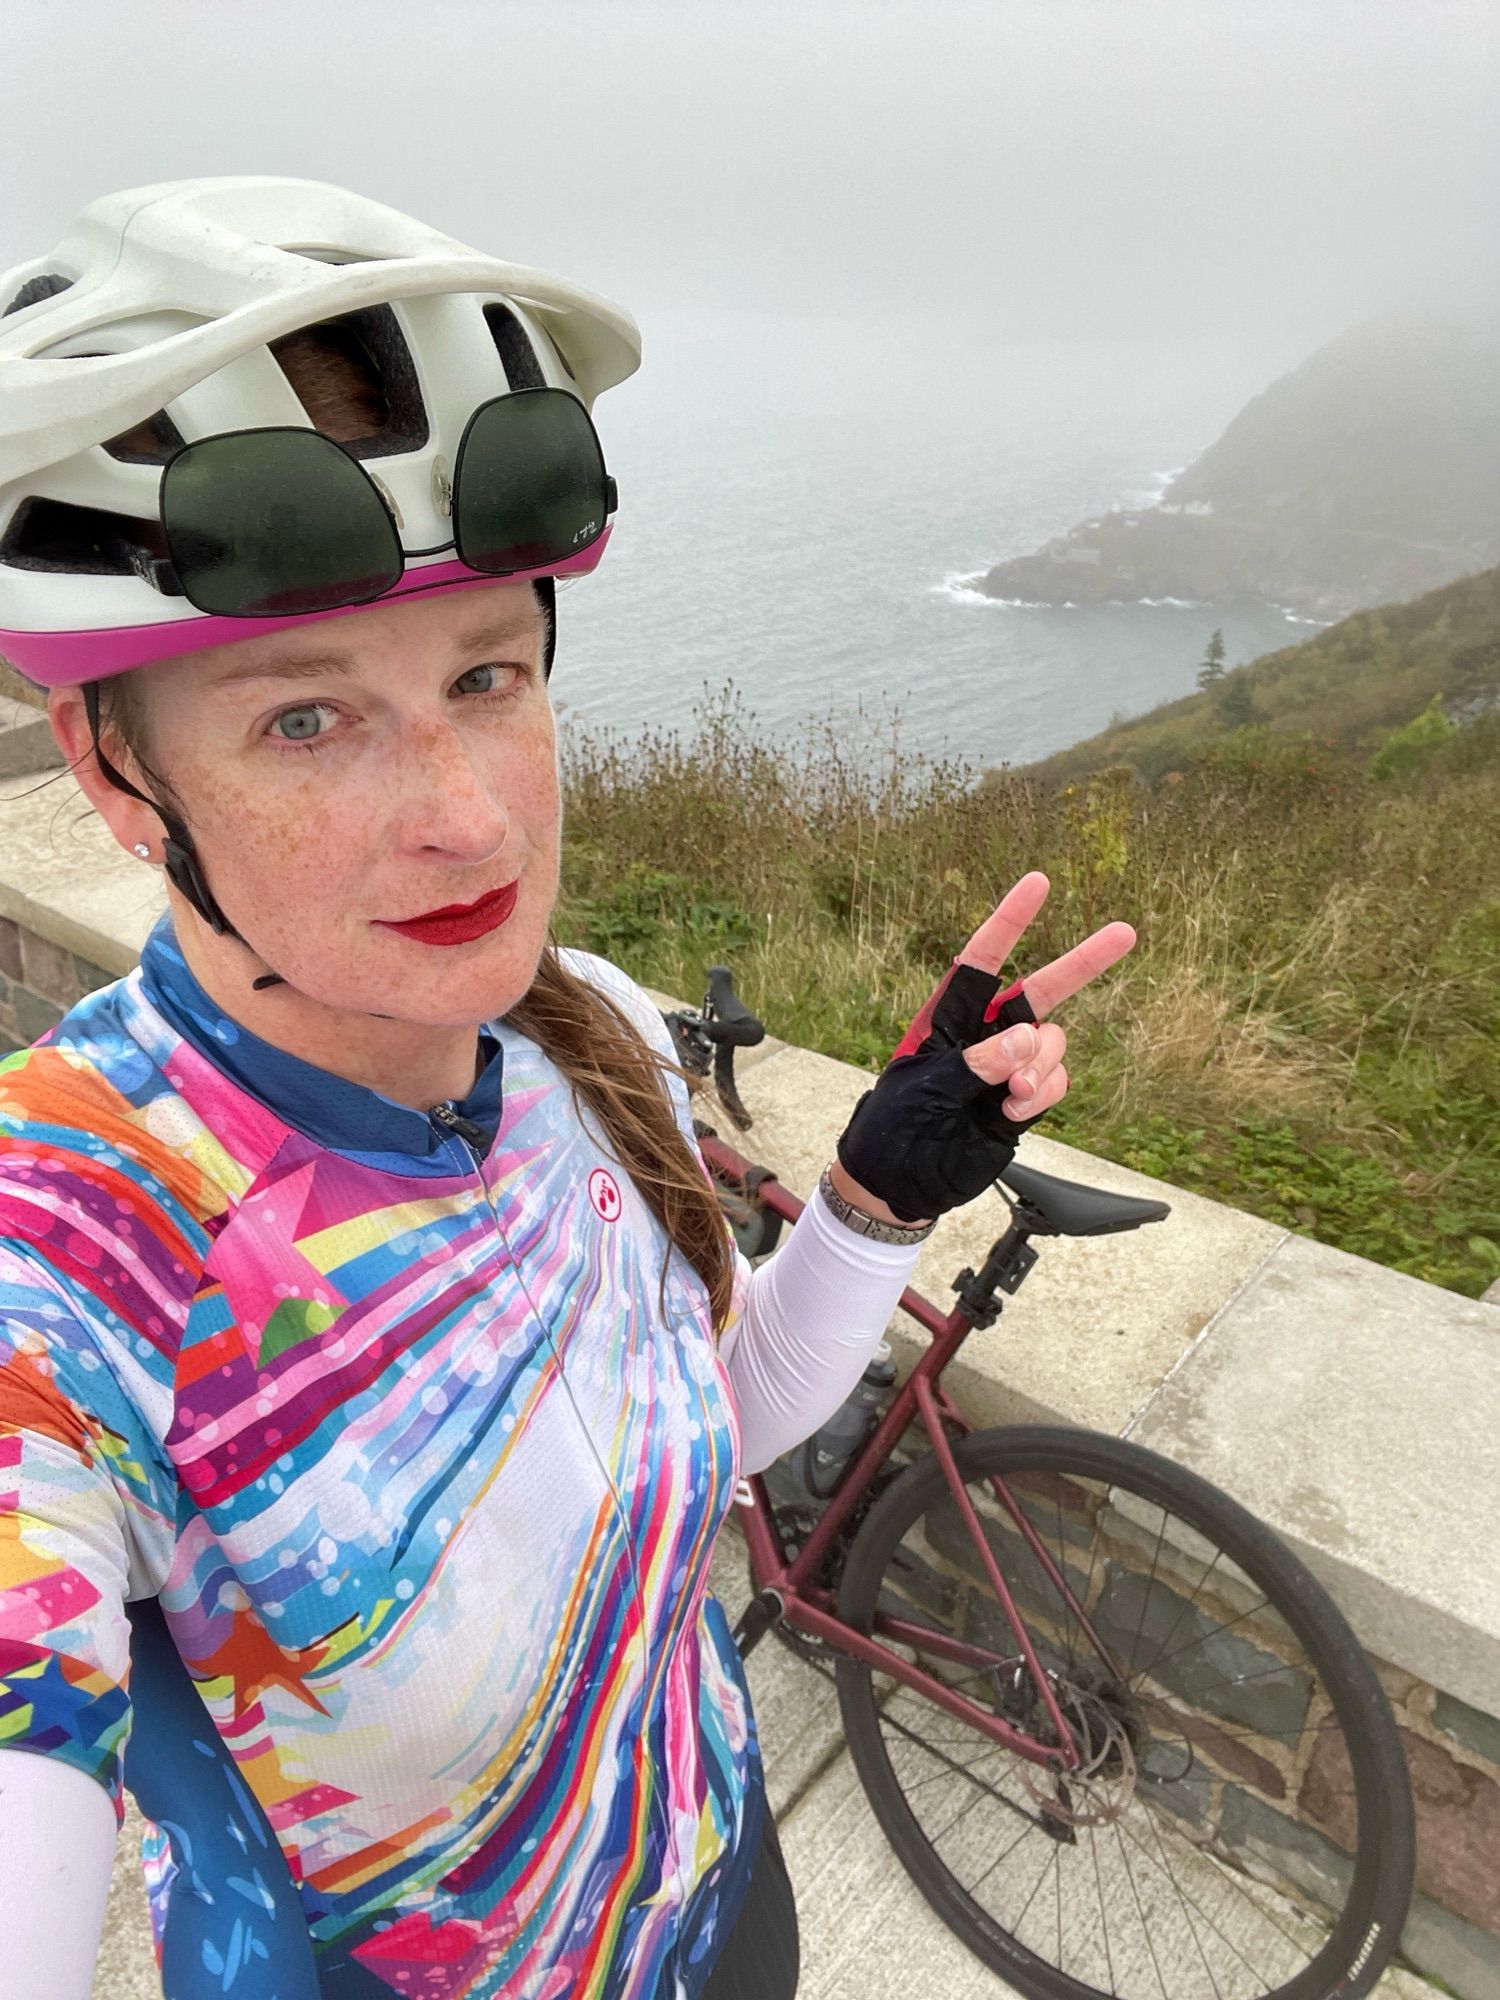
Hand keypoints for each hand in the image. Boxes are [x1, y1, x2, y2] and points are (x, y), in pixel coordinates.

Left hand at [833, 873, 1134, 1224]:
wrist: (901, 1184)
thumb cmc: (894, 1129)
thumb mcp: (925, 1090)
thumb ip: (976, 1062)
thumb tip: (1026, 1038)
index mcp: (947, 1019)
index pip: (981, 962)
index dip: (1010, 921)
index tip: (1038, 883)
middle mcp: (984, 1036)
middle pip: (1041, 990)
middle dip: (1083, 963)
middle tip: (1126, 932)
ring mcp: (1008, 1068)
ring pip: (1053, 1043)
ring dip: (1042, 1065)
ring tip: (1012, 1094)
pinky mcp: (1023, 1102)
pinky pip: (1055, 1082)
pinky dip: (1043, 1093)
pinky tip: (1014, 1111)